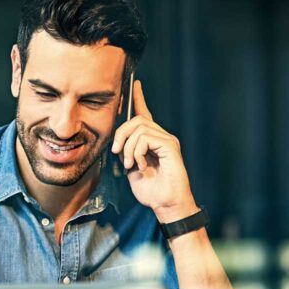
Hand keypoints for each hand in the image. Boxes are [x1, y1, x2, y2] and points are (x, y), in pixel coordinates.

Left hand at [111, 80, 197, 222]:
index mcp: (152, 141)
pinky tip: (141, 165)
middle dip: (121, 134)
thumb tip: (117, 143)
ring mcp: (167, 140)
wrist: (166, 204)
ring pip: (139, 128)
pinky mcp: (170, 146)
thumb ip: (126, 152)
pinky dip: (138, 152)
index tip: (135, 84)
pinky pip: (146, 138)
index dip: (139, 99)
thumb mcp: (131, 168)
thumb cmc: (151, 190)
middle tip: (118, 152)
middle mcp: (161, 137)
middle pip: (136, 120)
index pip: (145, 114)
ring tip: (131, 164)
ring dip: (129, 148)